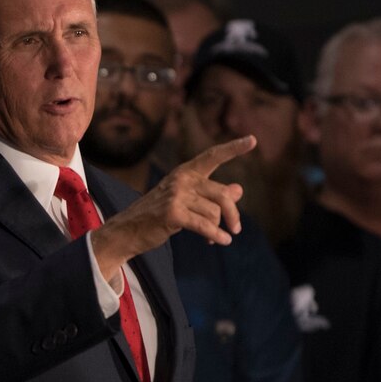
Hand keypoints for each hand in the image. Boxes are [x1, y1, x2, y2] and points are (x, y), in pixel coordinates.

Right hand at [89, 136, 255, 277]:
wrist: (128, 230)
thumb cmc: (158, 214)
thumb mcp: (186, 201)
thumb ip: (212, 195)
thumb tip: (239, 190)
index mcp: (185, 172)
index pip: (212, 157)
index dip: (233, 148)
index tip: (253, 140)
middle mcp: (181, 179)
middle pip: (222, 194)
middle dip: (232, 214)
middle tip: (237, 228)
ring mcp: (176, 196)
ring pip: (213, 212)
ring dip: (217, 229)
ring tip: (212, 237)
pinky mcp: (172, 214)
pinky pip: (204, 225)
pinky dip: (215, 235)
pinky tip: (221, 241)